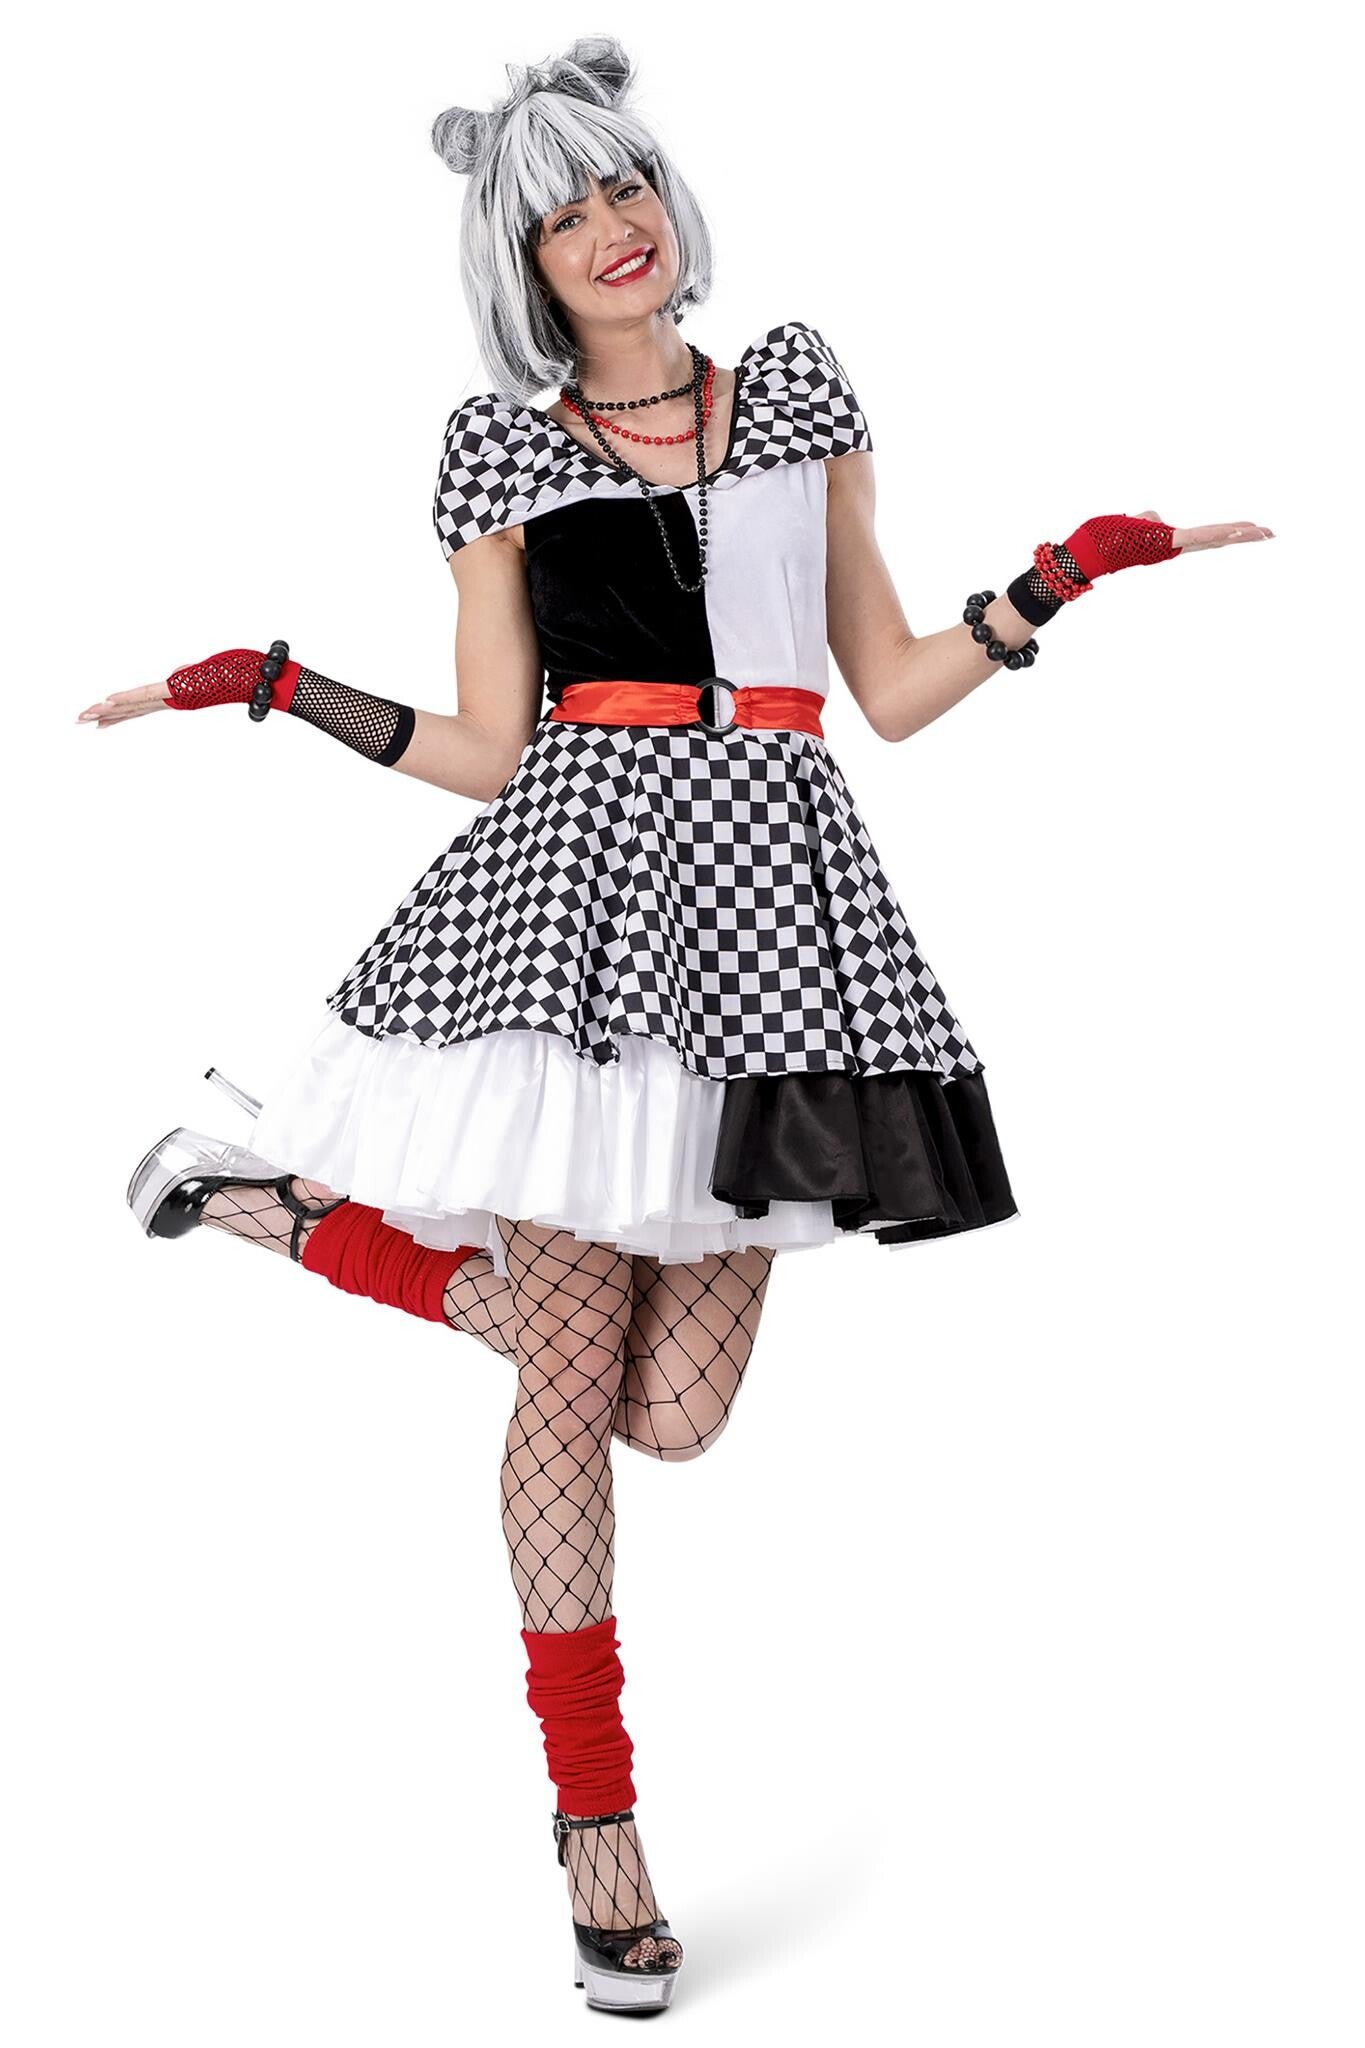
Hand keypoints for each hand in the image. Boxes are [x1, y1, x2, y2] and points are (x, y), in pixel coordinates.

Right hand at [76, 646, 298, 726]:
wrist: (259, 682)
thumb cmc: (241, 675)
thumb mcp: (204, 673)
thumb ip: (187, 675)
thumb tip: (177, 675)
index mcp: (179, 696)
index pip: (142, 706)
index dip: (121, 713)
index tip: (102, 721)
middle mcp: (174, 700)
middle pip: (133, 708)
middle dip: (106, 715)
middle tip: (80, 721)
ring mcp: (175, 696)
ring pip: (135, 704)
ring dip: (109, 709)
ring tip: (85, 716)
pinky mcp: (179, 690)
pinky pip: (148, 695)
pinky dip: (128, 698)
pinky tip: (110, 701)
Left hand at [1060, 509, 1274, 583]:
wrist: (1089, 551)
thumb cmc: (1105, 540)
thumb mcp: (1133, 523)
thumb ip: (1148, 520)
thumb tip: (1154, 519)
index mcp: (1169, 542)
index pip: (1205, 536)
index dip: (1227, 534)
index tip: (1249, 531)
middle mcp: (1175, 547)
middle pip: (1217, 539)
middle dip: (1245, 537)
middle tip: (1271, 534)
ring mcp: (1173, 546)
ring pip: (1213, 537)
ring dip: (1240, 534)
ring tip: (1264, 532)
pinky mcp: (1167, 542)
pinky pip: (1197, 537)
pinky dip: (1218, 534)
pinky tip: (1237, 533)